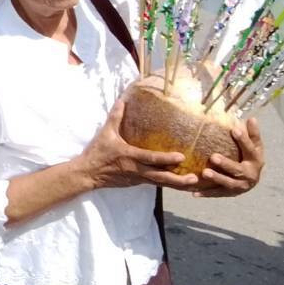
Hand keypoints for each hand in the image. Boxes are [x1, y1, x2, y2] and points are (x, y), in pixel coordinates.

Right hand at [76, 97, 198, 190]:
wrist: (88, 173)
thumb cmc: (97, 152)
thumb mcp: (106, 133)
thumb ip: (116, 117)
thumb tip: (123, 100)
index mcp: (129, 156)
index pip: (151, 158)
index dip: (166, 158)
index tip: (181, 157)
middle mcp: (136, 170)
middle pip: (161, 177)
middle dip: (178, 179)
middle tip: (195, 178)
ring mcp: (137, 179)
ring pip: (160, 183)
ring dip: (177, 184)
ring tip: (193, 184)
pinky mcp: (137, 182)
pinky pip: (156, 183)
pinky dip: (168, 183)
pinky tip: (180, 183)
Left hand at [191, 117, 264, 197]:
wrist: (253, 179)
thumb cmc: (250, 157)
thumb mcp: (255, 146)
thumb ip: (252, 134)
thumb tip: (251, 118)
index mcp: (256, 160)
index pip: (250, 149)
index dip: (243, 140)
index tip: (234, 129)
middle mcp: (250, 175)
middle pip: (238, 170)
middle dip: (226, 164)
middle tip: (213, 157)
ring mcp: (240, 186)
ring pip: (228, 183)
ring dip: (216, 178)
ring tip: (205, 173)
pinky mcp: (230, 193)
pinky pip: (218, 193)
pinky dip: (206, 193)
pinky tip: (194, 193)